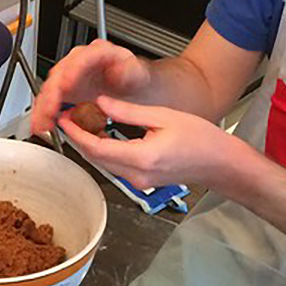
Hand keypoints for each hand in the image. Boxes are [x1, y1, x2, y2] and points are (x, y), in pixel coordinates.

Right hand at [30, 40, 151, 134]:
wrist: (133, 90)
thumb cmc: (134, 80)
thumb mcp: (137, 74)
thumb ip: (128, 70)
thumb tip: (119, 70)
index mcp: (99, 52)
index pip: (81, 58)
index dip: (71, 71)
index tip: (66, 85)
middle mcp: (80, 61)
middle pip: (59, 74)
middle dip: (51, 94)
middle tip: (49, 111)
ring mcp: (69, 75)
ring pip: (50, 88)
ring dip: (44, 107)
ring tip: (42, 123)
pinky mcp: (64, 89)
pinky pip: (49, 99)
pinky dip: (44, 112)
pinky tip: (41, 124)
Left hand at [57, 95, 236, 188]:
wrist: (221, 164)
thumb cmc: (202, 141)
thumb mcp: (162, 116)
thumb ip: (127, 111)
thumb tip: (101, 103)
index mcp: (141, 157)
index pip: (96, 147)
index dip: (75, 132)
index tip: (64, 118)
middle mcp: (137, 175)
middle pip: (94, 158)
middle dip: (77, 138)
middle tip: (68, 117)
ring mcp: (139, 182)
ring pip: (102, 163)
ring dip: (89, 144)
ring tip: (81, 122)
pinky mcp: (141, 182)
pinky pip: (114, 166)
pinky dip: (103, 150)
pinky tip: (100, 134)